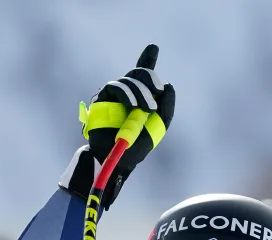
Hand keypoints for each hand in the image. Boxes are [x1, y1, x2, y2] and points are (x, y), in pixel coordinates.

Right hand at [60, 44, 174, 208]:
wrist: (117, 159)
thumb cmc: (137, 145)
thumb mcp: (158, 126)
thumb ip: (167, 107)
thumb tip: (170, 85)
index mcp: (141, 97)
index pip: (144, 75)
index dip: (147, 59)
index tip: (153, 48)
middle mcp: (127, 92)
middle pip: (138, 72)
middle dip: (151, 77)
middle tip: (159, 90)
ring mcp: (113, 95)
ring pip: (128, 79)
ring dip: (141, 91)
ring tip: (148, 108)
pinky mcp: (101, 99)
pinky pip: (114, 86)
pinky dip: (126, 93)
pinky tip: (133, 105)